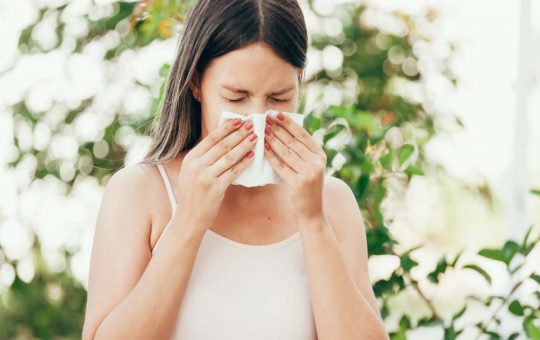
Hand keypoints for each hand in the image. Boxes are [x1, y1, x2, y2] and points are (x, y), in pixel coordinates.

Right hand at [175, 118, 257, 233]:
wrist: (188, 218)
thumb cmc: (193, 195)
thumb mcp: (191, 172)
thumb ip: (203, 159)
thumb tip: (223, 143)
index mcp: (191, 158)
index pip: (211, 138)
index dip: (226, 128)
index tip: (238, 120)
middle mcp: (197, 165)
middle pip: (222, 145)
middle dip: (239, 133)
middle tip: (252, 125)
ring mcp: (206, 176)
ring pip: (229, 156)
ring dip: (244, 145)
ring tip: (255, 137)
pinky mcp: (215, 188)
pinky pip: (233, 172)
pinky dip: (244, 163)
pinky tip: (252, 156)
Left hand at [263, 111, 327, 224]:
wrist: (312, 213)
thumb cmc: (307, 189)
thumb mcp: (309, 168)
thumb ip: (301, 153)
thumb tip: (283, 133)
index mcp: (320, 155)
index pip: (302, 135)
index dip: (288, 123)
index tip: (276, 114)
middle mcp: (317, 162)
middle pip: (293, 142)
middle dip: (277, 129)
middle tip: (264, 119)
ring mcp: (309, 173)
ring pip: (286, 152)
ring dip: (272, 140)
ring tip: (262, 131)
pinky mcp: (299, 183)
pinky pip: (281, 166)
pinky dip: (271, 157)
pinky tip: (263, 149)